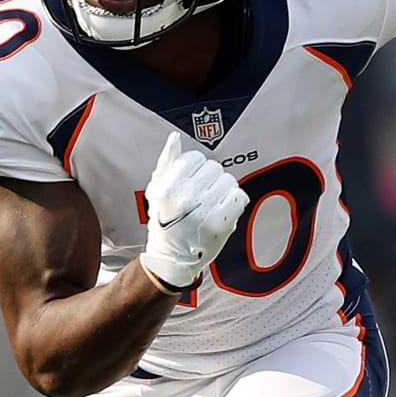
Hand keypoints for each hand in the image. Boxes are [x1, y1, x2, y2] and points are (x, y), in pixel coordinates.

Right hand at [139, 132, 248, 289]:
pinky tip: (224, 210)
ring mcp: (205, 211)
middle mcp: (185, 198)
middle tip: (202, 196)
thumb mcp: (156, 190)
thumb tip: (175, 137)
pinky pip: (239, 196)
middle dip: (210, 179)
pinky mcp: (222, 223)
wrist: (172, 258)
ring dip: (223, 190)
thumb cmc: (164, 222)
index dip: (196, 169)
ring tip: (212, 204)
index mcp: (167, 188)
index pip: (195, 158)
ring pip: (229, 180)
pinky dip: (235, 201)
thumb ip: (166, 162)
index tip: (192, 182)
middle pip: (214, 168)